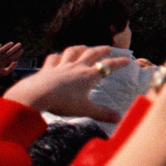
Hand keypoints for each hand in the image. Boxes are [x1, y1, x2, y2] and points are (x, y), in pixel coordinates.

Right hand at [0, 41, 22, 83]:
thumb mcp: (4, 73)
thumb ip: (11, 68)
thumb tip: (16, 62)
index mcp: (4, 61)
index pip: (12, 56)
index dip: (17, 53)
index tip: (22, 50)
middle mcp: (0, 58)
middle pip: (8, 52)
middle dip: (14, 48)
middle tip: (20, 44)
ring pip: (1, 50)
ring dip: (6, 46)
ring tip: (11, 43)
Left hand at [4, 45, 124, 123]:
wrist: (38, 94)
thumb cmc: (62, 102)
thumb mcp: (85, 109)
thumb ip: (102, 113)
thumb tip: (119, 119)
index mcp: (88, 76)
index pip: (108, 66)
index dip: (119, 63)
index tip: (127, 60)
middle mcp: (77, 67)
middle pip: (92, 53)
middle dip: (102, 50)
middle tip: (108, 48)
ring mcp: (61, 65)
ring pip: (73, 52)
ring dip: (80, 48)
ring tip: (85, 47)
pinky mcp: (48, 68)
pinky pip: (53, 58)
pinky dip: (57, 55)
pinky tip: (58, 56)